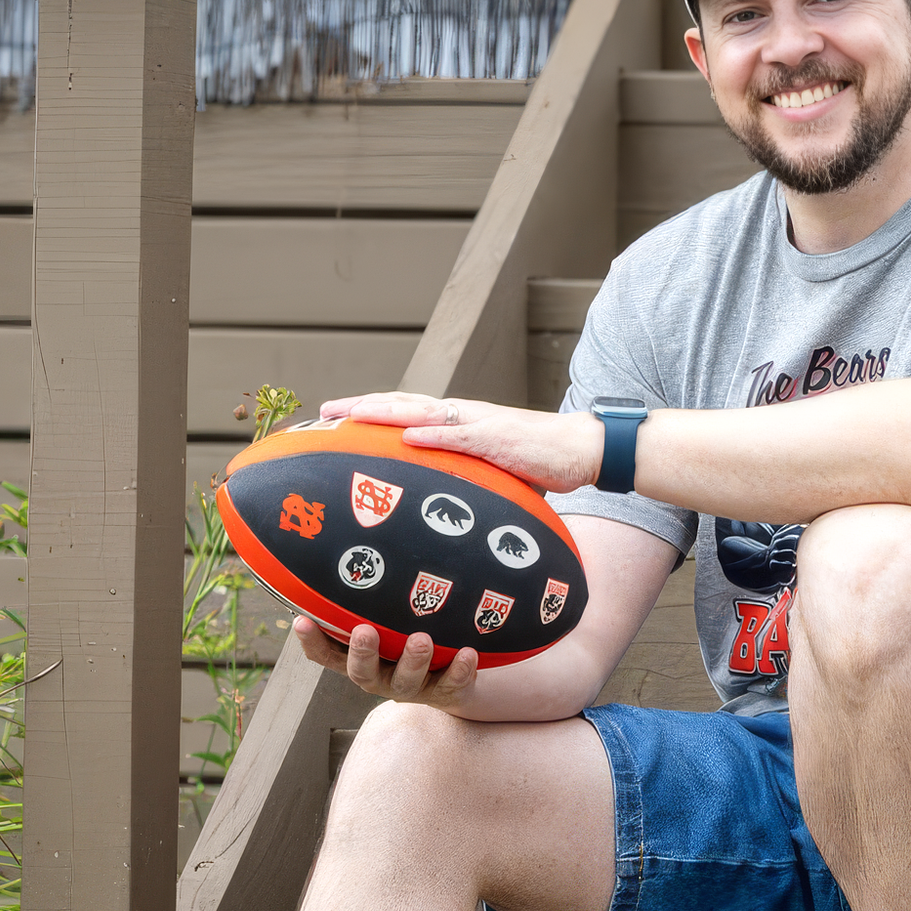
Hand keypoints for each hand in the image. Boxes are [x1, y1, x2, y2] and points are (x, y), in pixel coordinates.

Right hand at [293, 615, 482, 706]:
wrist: (452, 682)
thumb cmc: (406, 642)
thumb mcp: (386, 626)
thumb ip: (369, 604)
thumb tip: (356, 552)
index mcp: (360, 661)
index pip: (327, 655)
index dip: (312, 641)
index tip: (301, 621)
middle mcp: (381, 677)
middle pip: (363, 673)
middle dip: (363, 653)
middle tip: (365, 632)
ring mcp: (412, 687)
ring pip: (407, 681)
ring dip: (414, 660)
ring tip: (421, 639)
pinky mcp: (445, 691)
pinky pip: (451, 683)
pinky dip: (460, 669)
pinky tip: (467, 652)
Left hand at [322, 392, 603, 494]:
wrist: (585, 448)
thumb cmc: (545, 461)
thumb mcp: (497, 472)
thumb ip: (470, 479)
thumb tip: (448, 506)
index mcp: (461, 423)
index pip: (408, 412)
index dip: (373, 412)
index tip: (338, 418)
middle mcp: (464, 416)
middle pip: (404, 405)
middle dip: (363, 406)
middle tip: (325, 410)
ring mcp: (480, 424)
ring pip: (422, 413)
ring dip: (386, 412)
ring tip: (352, 413)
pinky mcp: (499, 438)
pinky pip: (459, 435)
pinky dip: (432, 435)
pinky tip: (406, 437)